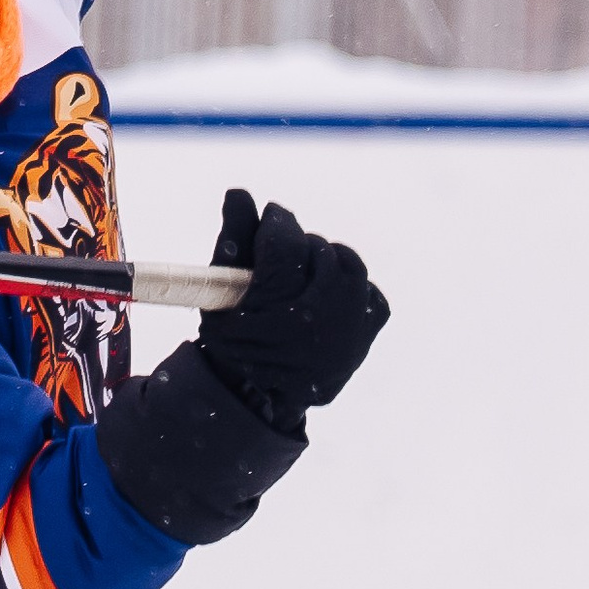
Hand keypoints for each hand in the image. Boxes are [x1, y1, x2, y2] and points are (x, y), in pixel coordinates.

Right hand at [196, 190, 390, 430]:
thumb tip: (240, 193)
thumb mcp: (219, 295)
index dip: (277, 224)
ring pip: (348, 264)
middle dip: (298, 245)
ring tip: (304, 269)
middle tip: (281, 253)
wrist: (264, 395)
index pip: (286, 246)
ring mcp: (350, 329)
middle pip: (318, 252)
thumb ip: (233, 240)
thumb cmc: (233, 340)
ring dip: (325, 259)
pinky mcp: (369, 330)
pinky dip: (347, 283)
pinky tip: (324, 293)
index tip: (270, 216)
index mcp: (275, 312)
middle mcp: (320, 322)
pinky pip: (366, 286)